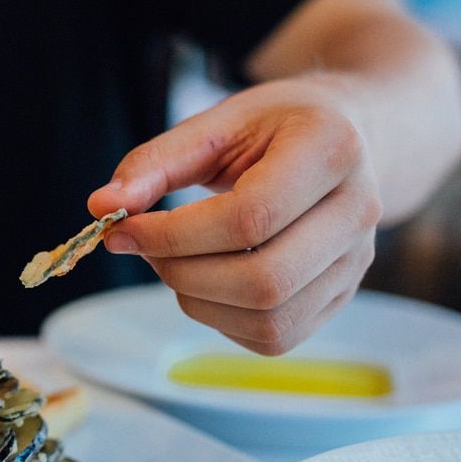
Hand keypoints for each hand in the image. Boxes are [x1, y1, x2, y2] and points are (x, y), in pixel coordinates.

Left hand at [88, 75, 381, 354]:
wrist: (349, 137)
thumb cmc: (274, 129)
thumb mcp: (216, 124)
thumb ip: (155, 163)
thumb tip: (101, 208)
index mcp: (331, 150)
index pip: (249, 217)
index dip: (173, 234)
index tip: (123, 229)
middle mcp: (359, 211)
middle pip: (263, 280)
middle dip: (183, 274)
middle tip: (145, 250)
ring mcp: (356, 262)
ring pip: (269, 320)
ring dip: (198, 302)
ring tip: (174, 263)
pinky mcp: (340, 297)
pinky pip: (274, 337)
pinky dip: (222, 320)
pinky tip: (206, 281)